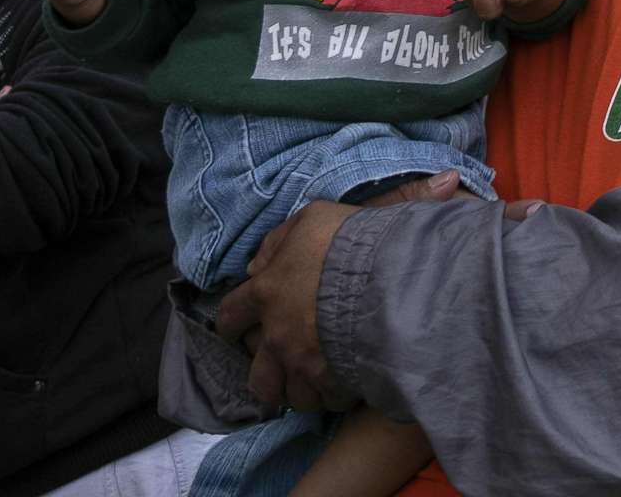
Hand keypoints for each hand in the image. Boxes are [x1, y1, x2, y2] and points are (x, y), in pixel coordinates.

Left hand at [215, 176, 433, 414]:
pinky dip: (333, 395)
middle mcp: (278, 337)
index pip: (232, 315)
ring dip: (300, 389)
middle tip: (280, 367)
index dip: (232, 325)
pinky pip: (327, 400)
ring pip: (290, 395)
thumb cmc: (349, 241)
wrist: (388, 275)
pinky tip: (344, 383)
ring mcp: (304, 364)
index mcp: (266, 294)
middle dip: (266, 376)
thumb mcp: (311, 219)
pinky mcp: (333, 382)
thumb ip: (279, 241)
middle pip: (257, 376)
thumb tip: (256, 265)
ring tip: (315, 381)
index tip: (236, 330)